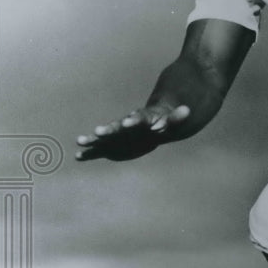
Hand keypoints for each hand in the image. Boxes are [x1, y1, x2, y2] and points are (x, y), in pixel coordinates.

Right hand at [75, 103, 189, 161]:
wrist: (154, 122)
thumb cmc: (165, 121)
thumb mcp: (174, 121)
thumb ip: (177, 117)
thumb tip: (188, 110)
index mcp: (143, 120)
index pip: (139, 120)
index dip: (133, 121)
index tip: (127, 123)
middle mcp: (128, 126)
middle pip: (118, 128)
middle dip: (108, 130)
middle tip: (97, 132)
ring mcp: (119, 135)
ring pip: (106, 138)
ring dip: (94, 140)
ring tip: (80, 141)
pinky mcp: (113, 145)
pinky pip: (101, 149)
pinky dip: (91, 153)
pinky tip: (78, 157)